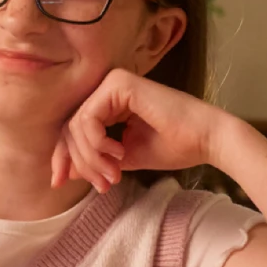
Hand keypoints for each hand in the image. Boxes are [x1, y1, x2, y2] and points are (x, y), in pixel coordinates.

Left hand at [50, 69, 241, 192]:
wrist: (207, 139)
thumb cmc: (174, 147)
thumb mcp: (122, 158)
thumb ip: (95, 160)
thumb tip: (65, 172)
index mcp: (109, 103)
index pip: (73, 130)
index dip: (64, 157)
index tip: (60, 183)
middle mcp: (108, 88)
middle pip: (70, 128)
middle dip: (81, 162)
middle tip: (102, 184)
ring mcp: (113, 83)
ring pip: (76, 126)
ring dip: (91, 157)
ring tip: (113, 173)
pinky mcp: (119, 84)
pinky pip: (88, 118)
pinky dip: (98, 142)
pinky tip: (118, 153)